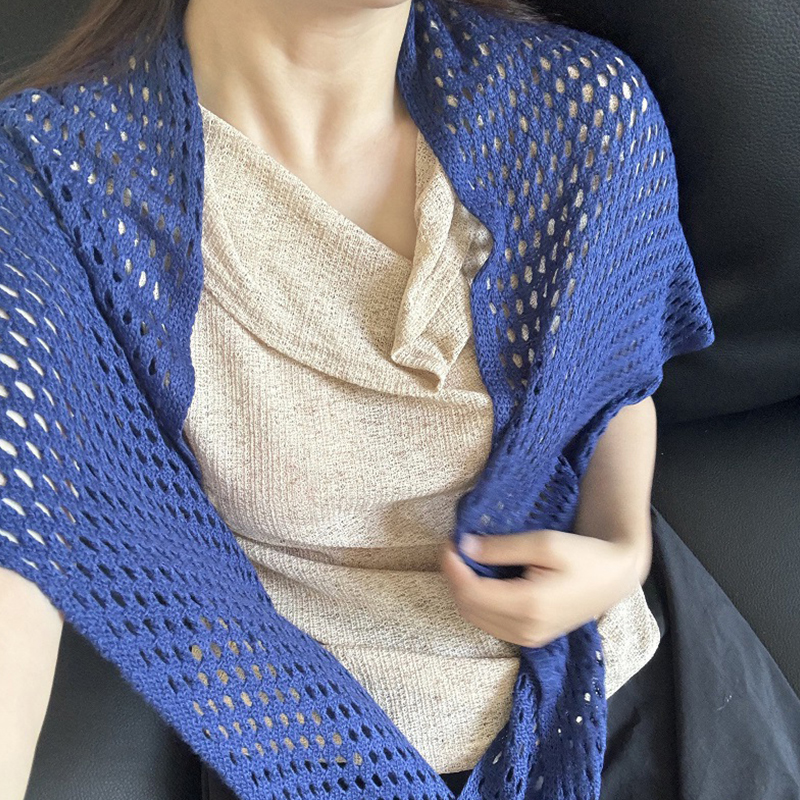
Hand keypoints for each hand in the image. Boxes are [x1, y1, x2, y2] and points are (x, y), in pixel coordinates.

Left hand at [440, 528, 644, 648]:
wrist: (614, 577)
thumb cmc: (584, 555)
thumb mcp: (545, 543)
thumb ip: (503, 548)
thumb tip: (466, 547)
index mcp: (529, 605)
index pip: (471, 593)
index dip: (453, 568)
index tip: (450, 543)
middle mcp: (526, 629)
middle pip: (469, 608)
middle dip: (455, 578)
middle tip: (455, 549)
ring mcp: (528, 638)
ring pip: (476, 618)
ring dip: (464, 590)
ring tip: (465, 561)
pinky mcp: (530, 637)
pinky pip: (490, 623)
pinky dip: (478, 602)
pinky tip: (481, 579)